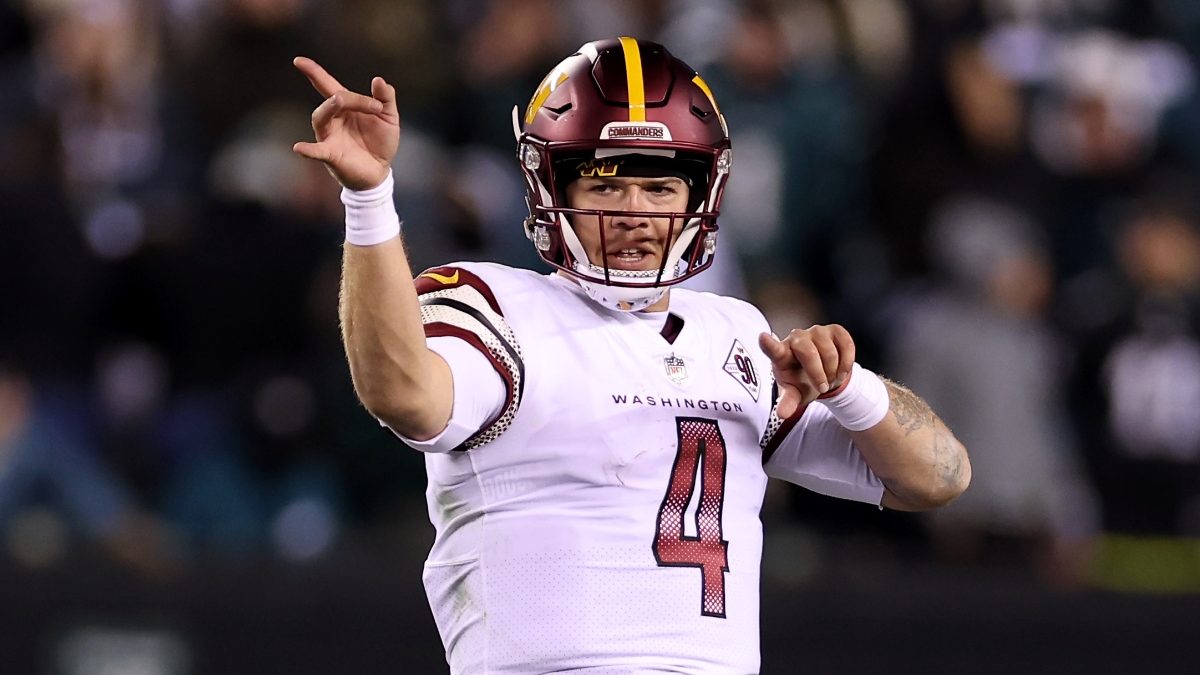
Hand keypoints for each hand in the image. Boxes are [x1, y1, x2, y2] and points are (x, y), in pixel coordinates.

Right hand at [292, 56, 398, 190]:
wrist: (381, 171)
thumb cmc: (381, 142)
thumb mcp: (389, 117)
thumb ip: (386, 98)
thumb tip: (378, 80)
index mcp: (346, 107)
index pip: (327, 85)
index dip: (314, 72)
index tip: (299, 61)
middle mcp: (334, 119)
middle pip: (332, 100)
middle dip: (348, 97)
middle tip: (375, 106)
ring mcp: (330, 136)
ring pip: (320, 118)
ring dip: (329, 107)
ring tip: (339, 100)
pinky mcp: (331, 155)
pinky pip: (317, 151)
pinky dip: (308, 149)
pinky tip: (299, 147)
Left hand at [758, 325, 855, 418]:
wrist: (823, 375)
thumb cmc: (802, 381)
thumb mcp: (795, 393)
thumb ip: (788, 402)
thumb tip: (782, 414)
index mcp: (781, 354)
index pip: (773, 349)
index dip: (768, 344)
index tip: (762, 337)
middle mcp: (796, 338)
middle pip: (808, 353)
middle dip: (818, 374)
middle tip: (821, 387)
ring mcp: (816, 331)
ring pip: (829, 352)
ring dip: (833, 371)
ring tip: (830, 378)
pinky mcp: (835, 330)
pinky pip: (846, 346)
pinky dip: (846, 364)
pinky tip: (840, 370)